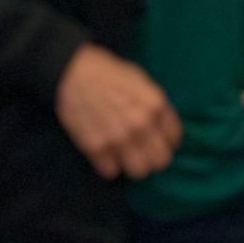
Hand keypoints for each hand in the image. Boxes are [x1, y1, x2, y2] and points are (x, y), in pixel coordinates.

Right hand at [56, 44, 181, 178]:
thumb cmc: (106, 71)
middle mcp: (140, 124)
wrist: (69, 70)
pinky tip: (103, 153)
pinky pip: (110, 172)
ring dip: (131, 165)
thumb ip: (155, 104)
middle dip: (152, 157)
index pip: (174, 139)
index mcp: (155, 105)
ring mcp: (118, 138)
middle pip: (160, 162)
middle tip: (140, 151)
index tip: (155, 139)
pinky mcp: (95, 146)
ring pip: (138, 172)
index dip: (165, 140)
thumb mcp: (140, 79)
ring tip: (122, 156)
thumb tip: (162, 127)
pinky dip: (107, 166)